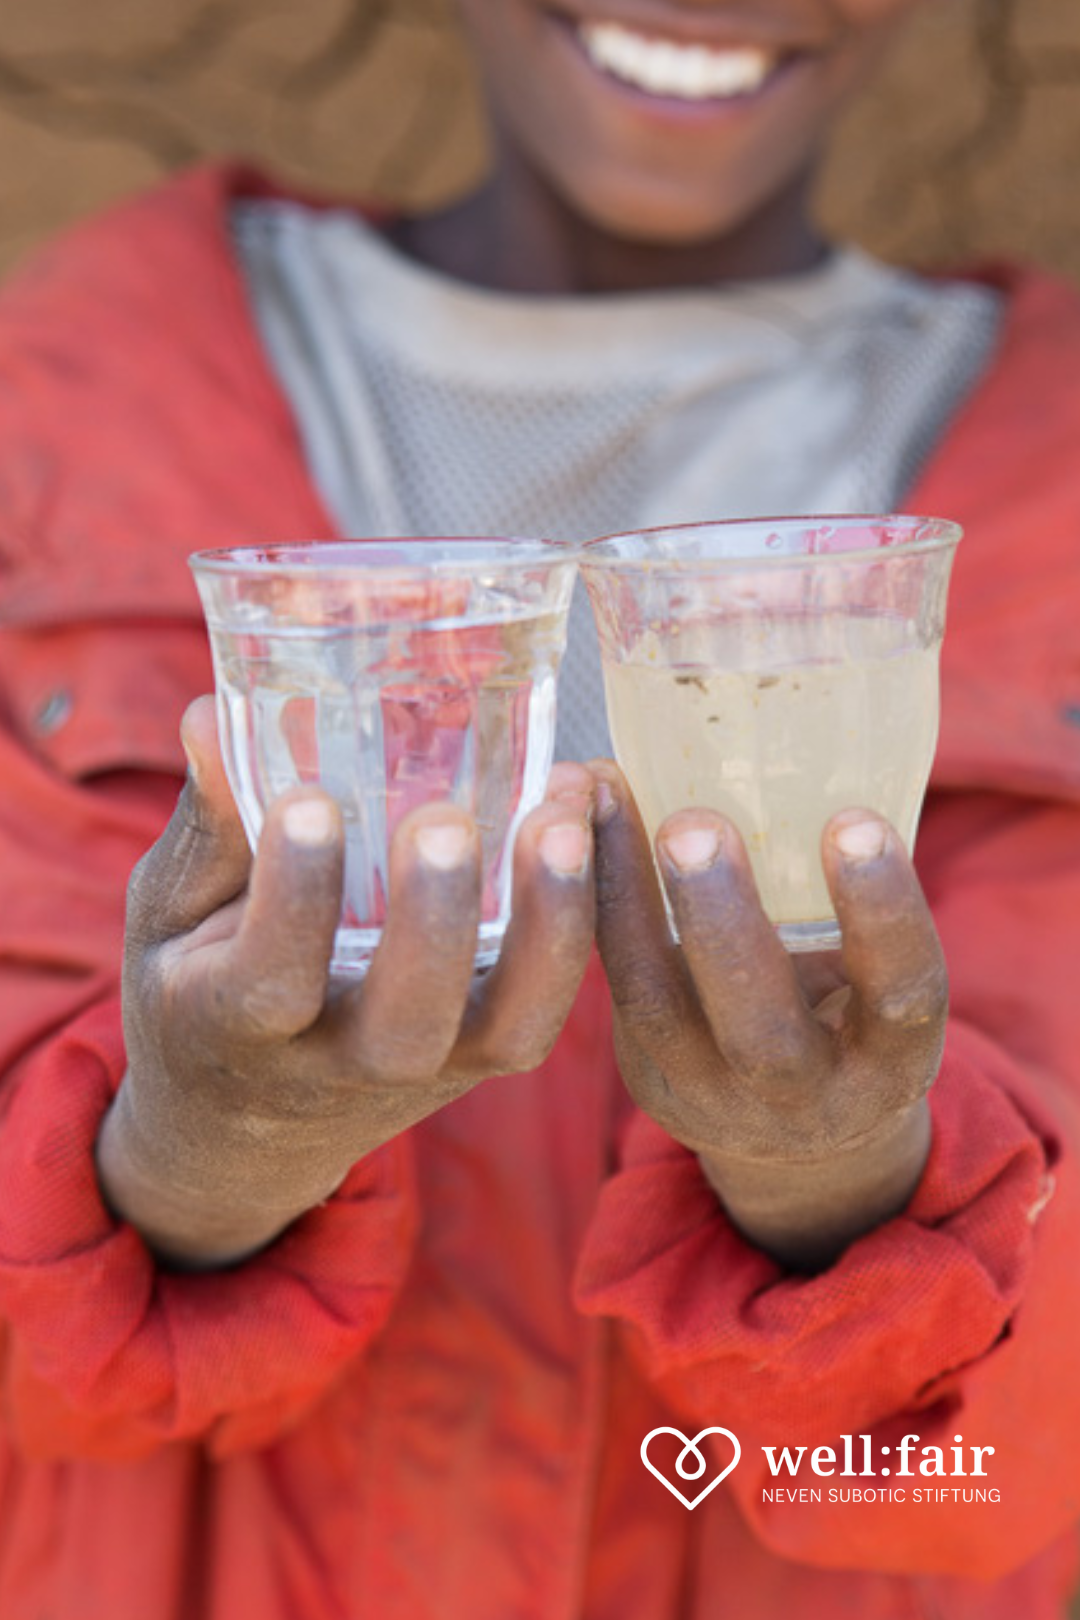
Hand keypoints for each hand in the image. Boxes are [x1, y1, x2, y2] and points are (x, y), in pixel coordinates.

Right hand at [97, 696, 594, 1268]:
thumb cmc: (199, 989)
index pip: (269, 982)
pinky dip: (581, 913)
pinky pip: (548, 998)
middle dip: (432, 924)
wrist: (245, 1129)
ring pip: (509, 1029)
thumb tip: (210, 714)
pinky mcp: (486, 1051)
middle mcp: (341, 1065)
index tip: (307, 802)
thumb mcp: (172, 917)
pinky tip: (583, 812)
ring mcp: (430, 1068)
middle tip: (445, 820)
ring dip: (548, 925)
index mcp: (236, 1030)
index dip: (293, 899)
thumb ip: (206, 829)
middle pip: (406, 1027)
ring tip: (561, 815)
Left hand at [589, 762, 947, 1271]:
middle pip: (759, 1033)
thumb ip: (858, 900)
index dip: (880, 912)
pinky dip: (591, 897)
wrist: (797, 1134)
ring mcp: (711, 1096)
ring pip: (655, 1006)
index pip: (900, 994)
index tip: (853, 819)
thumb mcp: (880, 977)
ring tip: (607, 796)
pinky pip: (611, 985)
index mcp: (889, 1063)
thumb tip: (813, 733)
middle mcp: (802, 1098)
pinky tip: (578, 816)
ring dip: (625, 894)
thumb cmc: (851, 1013)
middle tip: (693, 824)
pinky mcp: (646, 1073)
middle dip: (722, 923)